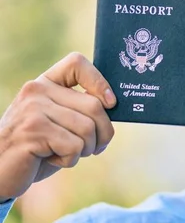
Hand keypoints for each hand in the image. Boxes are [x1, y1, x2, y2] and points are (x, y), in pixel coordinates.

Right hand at [0, 52, 115, 201]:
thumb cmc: (38, 147)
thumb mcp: (59, 121)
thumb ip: (80, 109)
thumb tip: (114, 104)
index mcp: (45, 82)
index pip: (77, 62)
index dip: (99, 81)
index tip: (110, 103)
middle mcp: (37, 90)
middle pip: (95, 106)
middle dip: (103, 134)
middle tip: (93, 147)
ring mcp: (33, 109)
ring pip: (88, 128)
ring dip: (86, 149)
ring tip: (67, 153)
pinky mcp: (33, 131)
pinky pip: (74, 146)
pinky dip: (71, 160)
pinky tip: (52, 159)